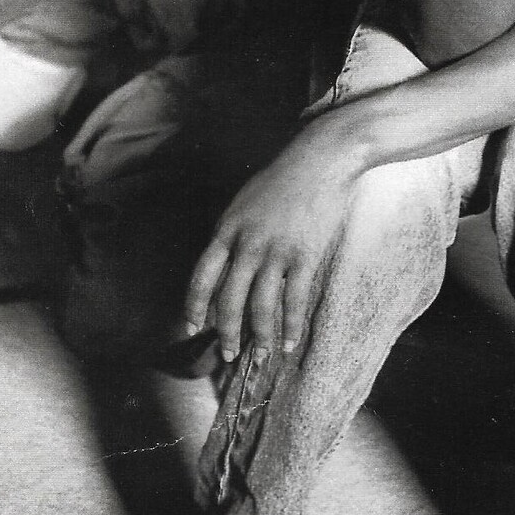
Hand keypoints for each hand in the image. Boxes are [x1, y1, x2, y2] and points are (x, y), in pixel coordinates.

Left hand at [183, 117, 365, 364]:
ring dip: (260, 336)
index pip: (202, 277)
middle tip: (228, 354)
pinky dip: (290, 325)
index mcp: (227, 229)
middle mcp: (247, 244)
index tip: (193, 326)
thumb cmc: (282, 177)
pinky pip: (294, 300)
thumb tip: (223, 266)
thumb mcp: (243, 202)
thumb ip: (231, 233)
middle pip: (229, 299)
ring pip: (261, 306)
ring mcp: (277, 252)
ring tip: (262, 356)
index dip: (195, 305)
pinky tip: (289, 342)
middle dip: (226, 332)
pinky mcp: (305, 256)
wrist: (320, 158)